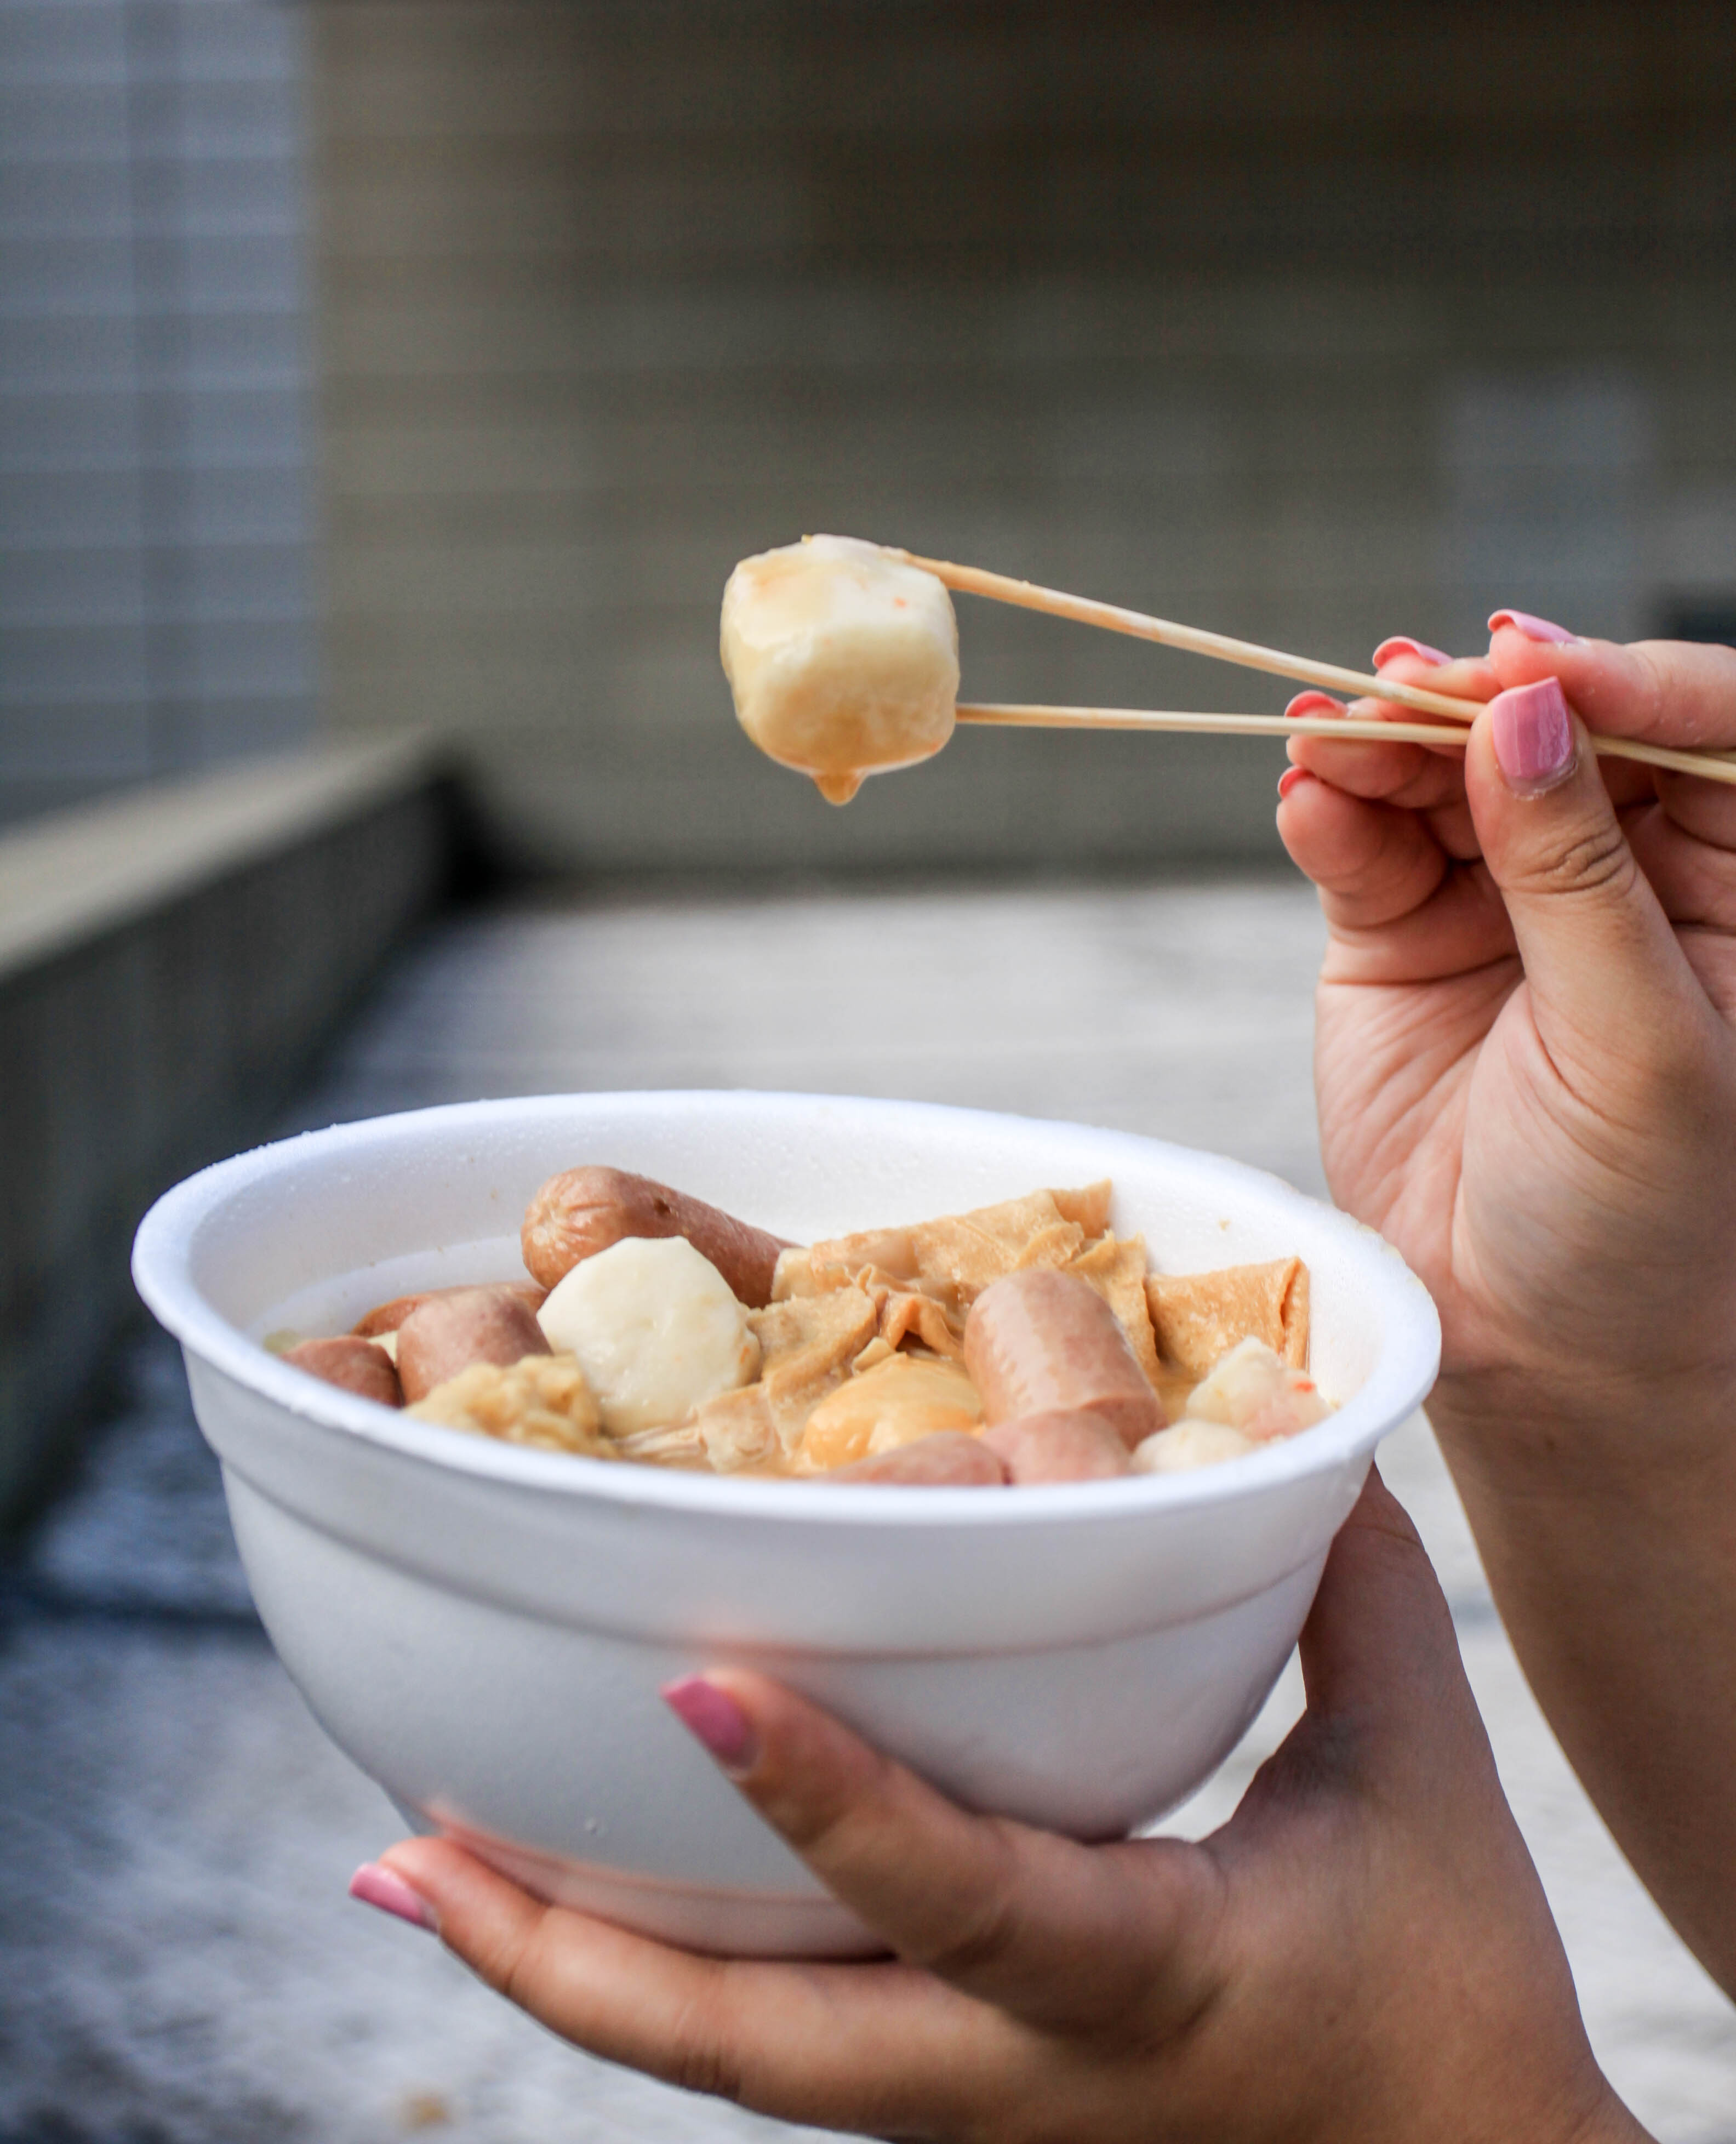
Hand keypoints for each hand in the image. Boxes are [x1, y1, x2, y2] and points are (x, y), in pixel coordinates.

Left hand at [354, 1479, 1639, 2143]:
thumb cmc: (1448, 1988)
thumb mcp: (1417, 1780)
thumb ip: (1355, 1595)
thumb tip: (1299, 1430)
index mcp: (1140, 1977)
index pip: (962, 1897)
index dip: (828, 1802)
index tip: (696, 1689)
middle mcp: (1015, 2073)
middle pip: (753, 2049)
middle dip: (565, 1959)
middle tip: (407, 1855)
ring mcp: (967, 2113)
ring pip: (732, 2062)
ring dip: (568, 1971)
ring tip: (419, 1873)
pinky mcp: (952, 2105)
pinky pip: (775, 2044)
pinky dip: (650, 1979)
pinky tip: (566, 1902)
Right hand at [1277, 627, 1735, 1392]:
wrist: (1540, 1359)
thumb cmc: (1648, 1222)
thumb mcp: (1640, 1044)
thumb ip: (1578, 874)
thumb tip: (1527, 707)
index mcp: (1734, 887)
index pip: (1701, 731)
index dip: (1622, 679)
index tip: (1532, 668)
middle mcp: (1623, 871)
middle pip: (1553, 727)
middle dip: (1478, 698)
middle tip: (1410, 686)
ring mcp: (1502, 896)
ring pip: (1444, 769)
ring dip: (1387, 740)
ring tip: (1335, 735)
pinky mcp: (1397, 937)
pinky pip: (1362, 842)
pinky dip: (1330, 806)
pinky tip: (1310, 789)